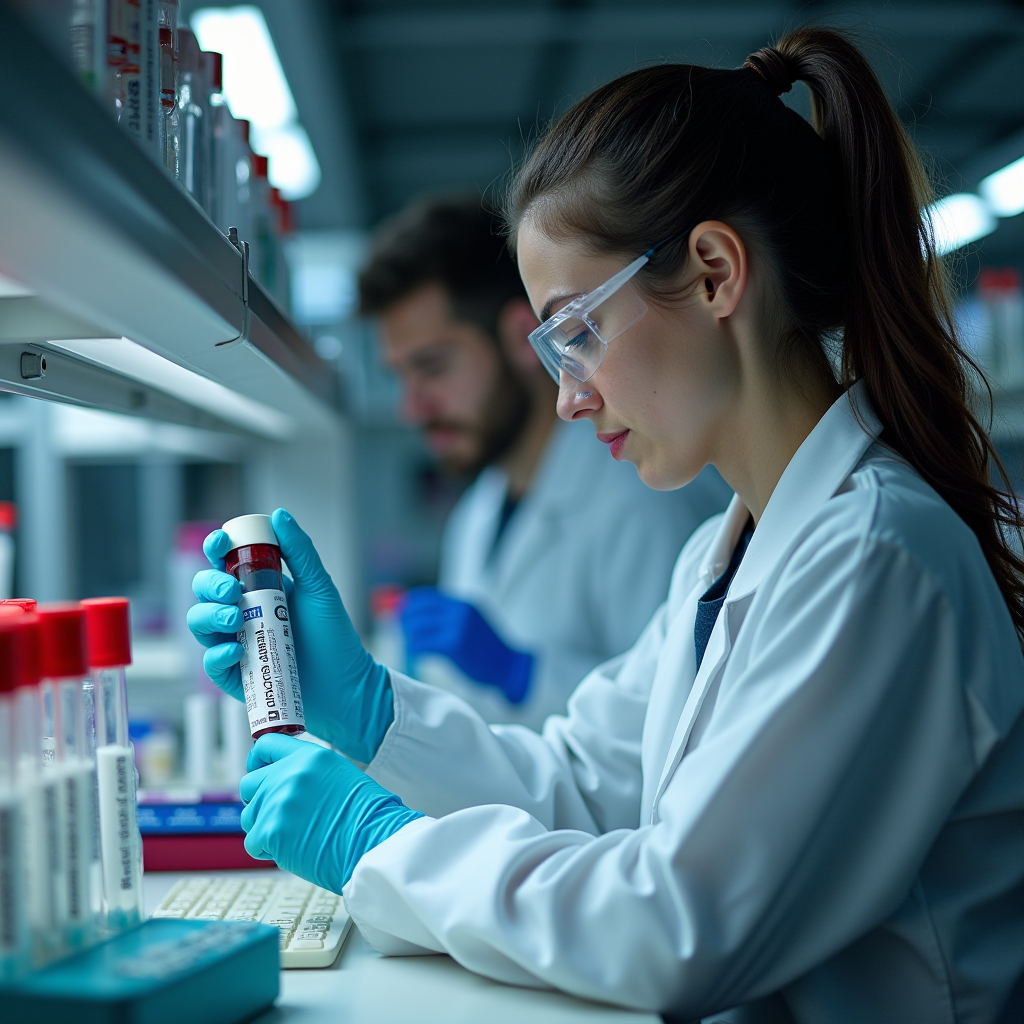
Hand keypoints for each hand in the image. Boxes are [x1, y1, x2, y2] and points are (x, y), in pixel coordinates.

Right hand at [187, 508, 393, 762]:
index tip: (220, 543)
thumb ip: (300, 552)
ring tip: (236, 619)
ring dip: (209, 617)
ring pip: (199, 624)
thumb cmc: (334, 636)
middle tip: (232, 592)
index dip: (216, 548)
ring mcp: (235, 643)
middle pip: (204, 592)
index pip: (225, 563)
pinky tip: (235, 650)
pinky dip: (217, 654)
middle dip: (209, 586)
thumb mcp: (319, 588)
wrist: (344, 685)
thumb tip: (280, 515)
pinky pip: (211, 663)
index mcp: (258, 588)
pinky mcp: (236, 675)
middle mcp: (242, 614)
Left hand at [239, 734, 422, 891]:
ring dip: (265, 827)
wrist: (373, 843)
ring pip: (250, 815)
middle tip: (281, 814)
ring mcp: (278, 801)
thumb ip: (308, 772)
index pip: (266, 745)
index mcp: (310, 756)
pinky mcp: (270, 831)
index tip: (258, 770)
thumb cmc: (367, 816)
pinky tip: (292, 849)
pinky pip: (253, 842)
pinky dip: (267, 850)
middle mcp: (290, 774)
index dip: (258, 760)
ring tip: (294, 835)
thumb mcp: (341, 775)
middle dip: (260, 799)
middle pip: (250, 783)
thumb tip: (283, 780)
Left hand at [400, 588, 533, 703]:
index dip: (409, 606)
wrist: (508, 667)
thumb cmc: (487, 650)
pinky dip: (415, 651)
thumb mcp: (472, 623)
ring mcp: (457, 626)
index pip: (425, 597)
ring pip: (417, 627)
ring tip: (412, 647)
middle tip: (404, 635)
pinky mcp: (453, 645)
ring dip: (410, 638)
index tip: (401, 616)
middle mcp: (459, 610)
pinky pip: (422, 644)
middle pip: (417, 610)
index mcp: (463, 603)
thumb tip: (414, 616)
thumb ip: (449, 617)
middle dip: (405, 622)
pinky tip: (418, 657)